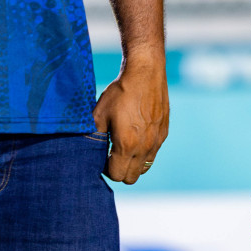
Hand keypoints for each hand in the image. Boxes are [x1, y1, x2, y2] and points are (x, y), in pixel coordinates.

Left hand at [93, 57, 168, 184]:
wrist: (145, 72)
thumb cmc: (120, 92)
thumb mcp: (99, 114)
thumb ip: (93, 136)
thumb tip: (86, 151)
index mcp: (126, 145)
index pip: (116, 175)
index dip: (106, 170)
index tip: (102, 158)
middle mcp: (144, 147)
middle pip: (131, 177)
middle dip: (120, 171)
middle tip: (111, 155)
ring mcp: (156, 141)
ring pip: (144, 168)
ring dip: (133, 163)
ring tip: (124, 147)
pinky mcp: (164, 133)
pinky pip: (153, 153)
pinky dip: (144, 151)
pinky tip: (136, 134)